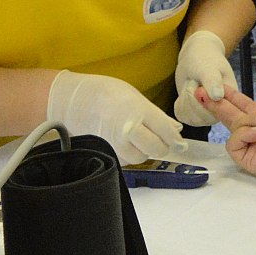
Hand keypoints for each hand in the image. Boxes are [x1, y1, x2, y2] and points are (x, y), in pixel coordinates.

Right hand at [46, 71, 184, 164]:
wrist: (76, 101)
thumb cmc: (106, 94)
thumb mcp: (136, 98)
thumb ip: (157, 116)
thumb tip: (175, 129)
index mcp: (139, 111)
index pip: (167, 132)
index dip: (175, 140)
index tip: (179, 143)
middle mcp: (129, 129)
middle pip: (157, 149)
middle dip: (161, 147)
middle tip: (160, 140)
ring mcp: (117, 143)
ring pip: (141, 157)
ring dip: (144, 151)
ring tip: (138, 139)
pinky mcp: (108, 152)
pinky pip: (126, 160)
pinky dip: (129, 154)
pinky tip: (125, 141)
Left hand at [172, 31, 236, 125]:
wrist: (197, 57)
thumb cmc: (206, 59)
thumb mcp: (209, 68)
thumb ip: (213, 81)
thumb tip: (217, 97)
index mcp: (229, 101)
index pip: (212, 113)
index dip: (200, 99)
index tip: (198, 83)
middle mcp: (219, 111)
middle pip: (198, 118)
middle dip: (191, 96)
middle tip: (195, 81)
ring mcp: (206, 115)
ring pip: (189, 118)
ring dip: (185, 98)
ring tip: (193, 85)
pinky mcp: (193, 114)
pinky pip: (182, 115)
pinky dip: (180, 102)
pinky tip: (187, 91)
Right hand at [199, 65, 255, 178]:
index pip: (242, 107)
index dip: (229, 97)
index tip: (215, 87)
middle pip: (230, 118)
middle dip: (216, 105)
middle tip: (200, 91)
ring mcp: (253, 148)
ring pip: (235, 128)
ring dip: (250, 120)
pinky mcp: (250, 161)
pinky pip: (234, 145)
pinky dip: (245, 134)